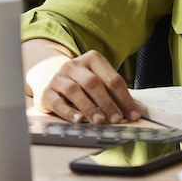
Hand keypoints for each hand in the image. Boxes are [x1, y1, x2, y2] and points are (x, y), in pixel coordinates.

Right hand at [24, 44, 141, 123]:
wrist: (50, 76)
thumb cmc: (82, 83)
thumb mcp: (98, 81)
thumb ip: (114, 93)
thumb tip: (134, 112)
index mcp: (92, 59)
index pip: (112, 79)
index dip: (124, 98)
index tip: (133, 115)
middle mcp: (74, 65)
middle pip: (93, 83)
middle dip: (107, 103)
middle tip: (117, 119)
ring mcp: (59, 77)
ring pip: (74, 91)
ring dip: (89, 107)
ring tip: (100, 121)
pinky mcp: (47, 92)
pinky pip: (57, 102)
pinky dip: (69, 112)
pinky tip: (79, 120)